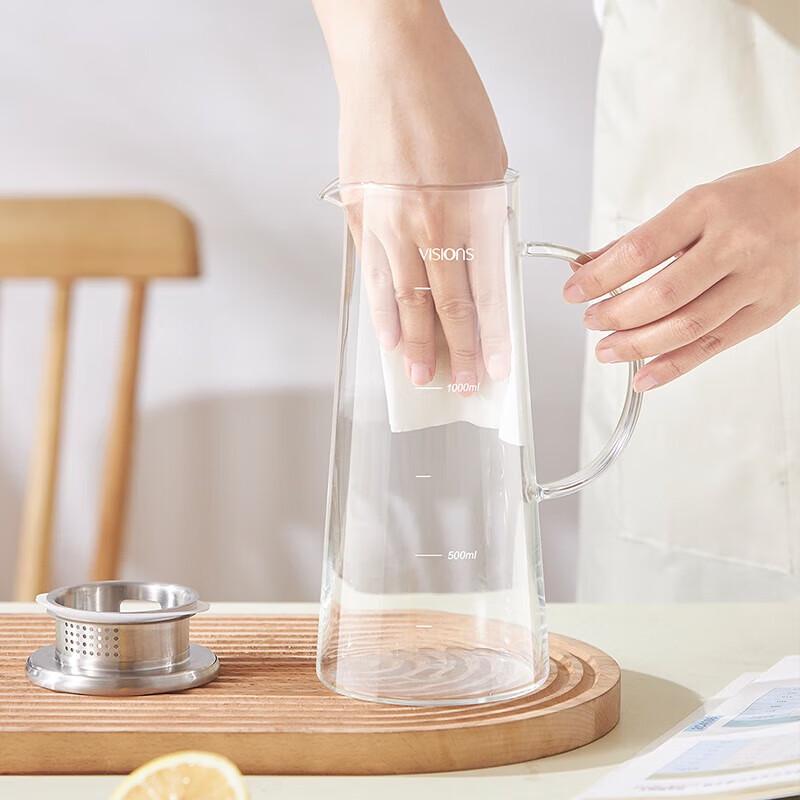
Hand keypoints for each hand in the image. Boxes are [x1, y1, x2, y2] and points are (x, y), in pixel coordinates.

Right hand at [314, 0, 509, 389]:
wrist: (389, 56)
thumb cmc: (445, 95)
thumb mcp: (489, 159)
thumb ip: (486, 216)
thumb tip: (481, 262)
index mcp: (470, 209)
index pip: (486, 293)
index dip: (492, 337)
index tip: (498, 367)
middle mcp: (429, 225)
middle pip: (444, 306)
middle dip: (456, 353)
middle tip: (463, 386)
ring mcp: (388, 223)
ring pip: (404, 300)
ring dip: (413, 344)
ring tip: (419, 375)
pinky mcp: (360, 214)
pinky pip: (374, 275)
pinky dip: (382, 309)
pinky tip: (387, 333)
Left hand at [564, 148, 799, 390]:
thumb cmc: (747, 202)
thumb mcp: (691, 205)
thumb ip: (637, 240)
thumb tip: (585, 267)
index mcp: (706, 209)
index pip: (642, 249)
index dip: (601, 276)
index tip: (574, 291)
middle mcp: (733, 245)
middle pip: (663, 294)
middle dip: (616, 314)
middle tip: (591, 321)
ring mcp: (753, 282)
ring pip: (687, 325)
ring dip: (637, 345)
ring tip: (607, 350)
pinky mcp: (765, 312)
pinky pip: (713, 346)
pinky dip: (673, 366)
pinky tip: (644, 375)